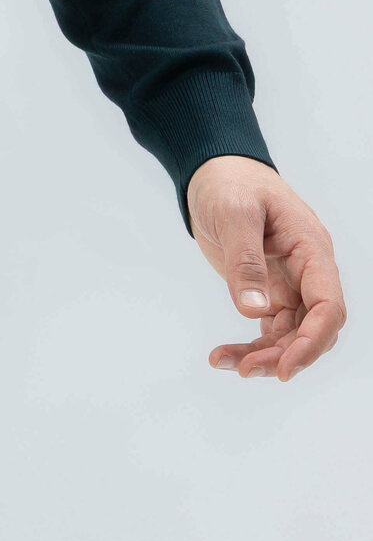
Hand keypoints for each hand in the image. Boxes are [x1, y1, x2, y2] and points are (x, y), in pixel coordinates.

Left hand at [186, 154, 345, 381]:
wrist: (214, 171)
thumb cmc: (230, 182)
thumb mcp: (234, 213)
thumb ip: (245, 259)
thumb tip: (253, 308)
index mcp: (311, 249)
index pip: (327, 305)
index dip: (312, 341)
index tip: (284, 367)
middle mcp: (307, 271)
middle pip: (312, 328)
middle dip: (284, 355)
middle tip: (246, 370)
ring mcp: (289, 283)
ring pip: (290, 335)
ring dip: (263, 356)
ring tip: (225, 363)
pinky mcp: (269, 291)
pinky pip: (268, 329)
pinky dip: (250, 346)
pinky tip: (223, 356)